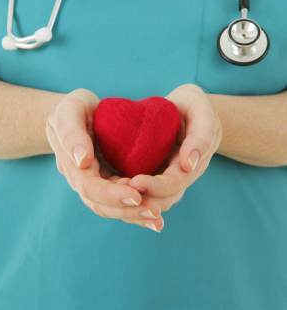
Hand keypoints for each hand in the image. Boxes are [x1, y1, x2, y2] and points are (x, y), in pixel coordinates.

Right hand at [46, 89, 162, 230]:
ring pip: (113, 208)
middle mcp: (84, 181)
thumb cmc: (73, 108)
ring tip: (158, 218)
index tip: (135, 195)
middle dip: (128, 210)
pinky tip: (157, 218)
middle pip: (103, 205)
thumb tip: (82, 160)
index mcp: (73, 166)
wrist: (76, 113)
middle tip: (155, 211)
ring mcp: (98, 183)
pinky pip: (123, 202)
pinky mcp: (111, 182)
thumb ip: (71, 133)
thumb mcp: (69, 111)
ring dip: (135, 215)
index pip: (90, 187)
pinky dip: (138, 211)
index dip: (112, 194)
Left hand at [111, 84, 221, 228]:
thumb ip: (202, 135)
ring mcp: (162, 178)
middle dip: (139, 199)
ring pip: (147, 202)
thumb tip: (188, 164)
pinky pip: (137, 193)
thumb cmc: (194, 106)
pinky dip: (125, 196)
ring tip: (110, 190)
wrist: (184, 108)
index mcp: (190, 166)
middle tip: (116, 188)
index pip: (174, 185)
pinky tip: (108, 188)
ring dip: (130, 202)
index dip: (155, 186)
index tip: (135, 182)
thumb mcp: (201, 111)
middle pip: (160, 200)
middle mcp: (177, 178)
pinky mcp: (148, 174)